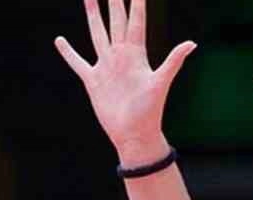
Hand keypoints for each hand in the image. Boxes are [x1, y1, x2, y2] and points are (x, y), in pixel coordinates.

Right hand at [55, 0, 195, 166]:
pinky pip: (78, 62)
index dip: (136, 2)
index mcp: (136, 53)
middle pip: (115, 20)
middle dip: (113, 1)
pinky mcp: (92, 80)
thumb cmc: (149, 111)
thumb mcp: (161, 83)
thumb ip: (173, 61)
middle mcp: (120, 55)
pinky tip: (60, 41)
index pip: (135, 20)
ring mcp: (106, 66)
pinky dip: (68, 52)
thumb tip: (191, 43)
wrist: (133, 133)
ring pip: (98, 33)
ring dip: (93, 16)